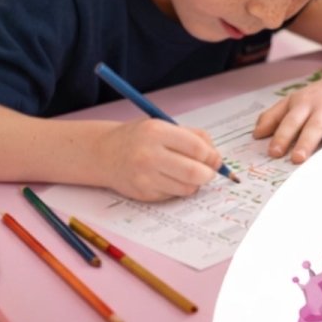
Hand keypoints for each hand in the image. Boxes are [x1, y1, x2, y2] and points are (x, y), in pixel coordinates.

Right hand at [97, 118, 221, 200]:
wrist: (104, 153)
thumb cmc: (139, 138)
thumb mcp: (163, 126)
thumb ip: (193, 136)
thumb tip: (217, 158)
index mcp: (156, 131)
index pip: (197, 148)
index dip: (212, 157)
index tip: (215, 160)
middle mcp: (148, 154)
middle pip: (194, 172)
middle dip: (208, 174)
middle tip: (208, 172)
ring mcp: (144, 176)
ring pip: (187, 187)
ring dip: (194, 183)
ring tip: (186, 174)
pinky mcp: (143, 193)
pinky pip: (174, 195)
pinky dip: (178, 189)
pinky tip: (168, 179)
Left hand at [252, 67, 321, 164]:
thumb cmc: (320, 96)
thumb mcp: (295, 100)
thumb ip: (274, 116)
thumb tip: (256, 135)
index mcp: (303, 103)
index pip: (290, 120)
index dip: (282, 136)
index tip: (273, 152)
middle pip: (313, 125)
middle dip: (305, 142)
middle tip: (297, 159)